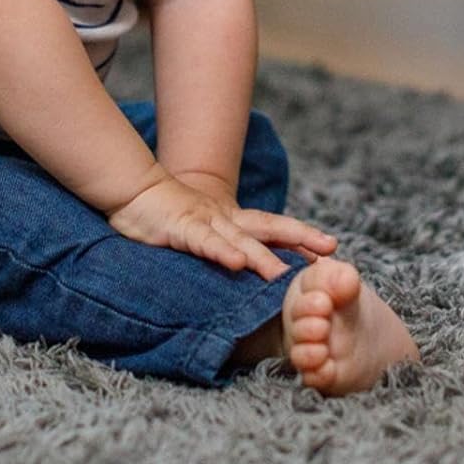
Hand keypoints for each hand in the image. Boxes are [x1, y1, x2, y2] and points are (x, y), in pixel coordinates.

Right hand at [107, 174, 335, 279]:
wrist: (134, 189)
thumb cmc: (166, 214)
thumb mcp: (201, 229)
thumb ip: (223, 244)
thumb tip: (246, 266)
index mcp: (230, 219)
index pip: (271, 226)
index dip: (299, 235)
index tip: (328, 248)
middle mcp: (224, 217)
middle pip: (268, 226)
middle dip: (300, 236)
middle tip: (330, 248)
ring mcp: (204, 221)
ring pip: (240, 239)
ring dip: (264, 256)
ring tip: (286, 275)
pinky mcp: (181, 228)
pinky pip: (204, 242)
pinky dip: (222, 252)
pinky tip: (237, 263)